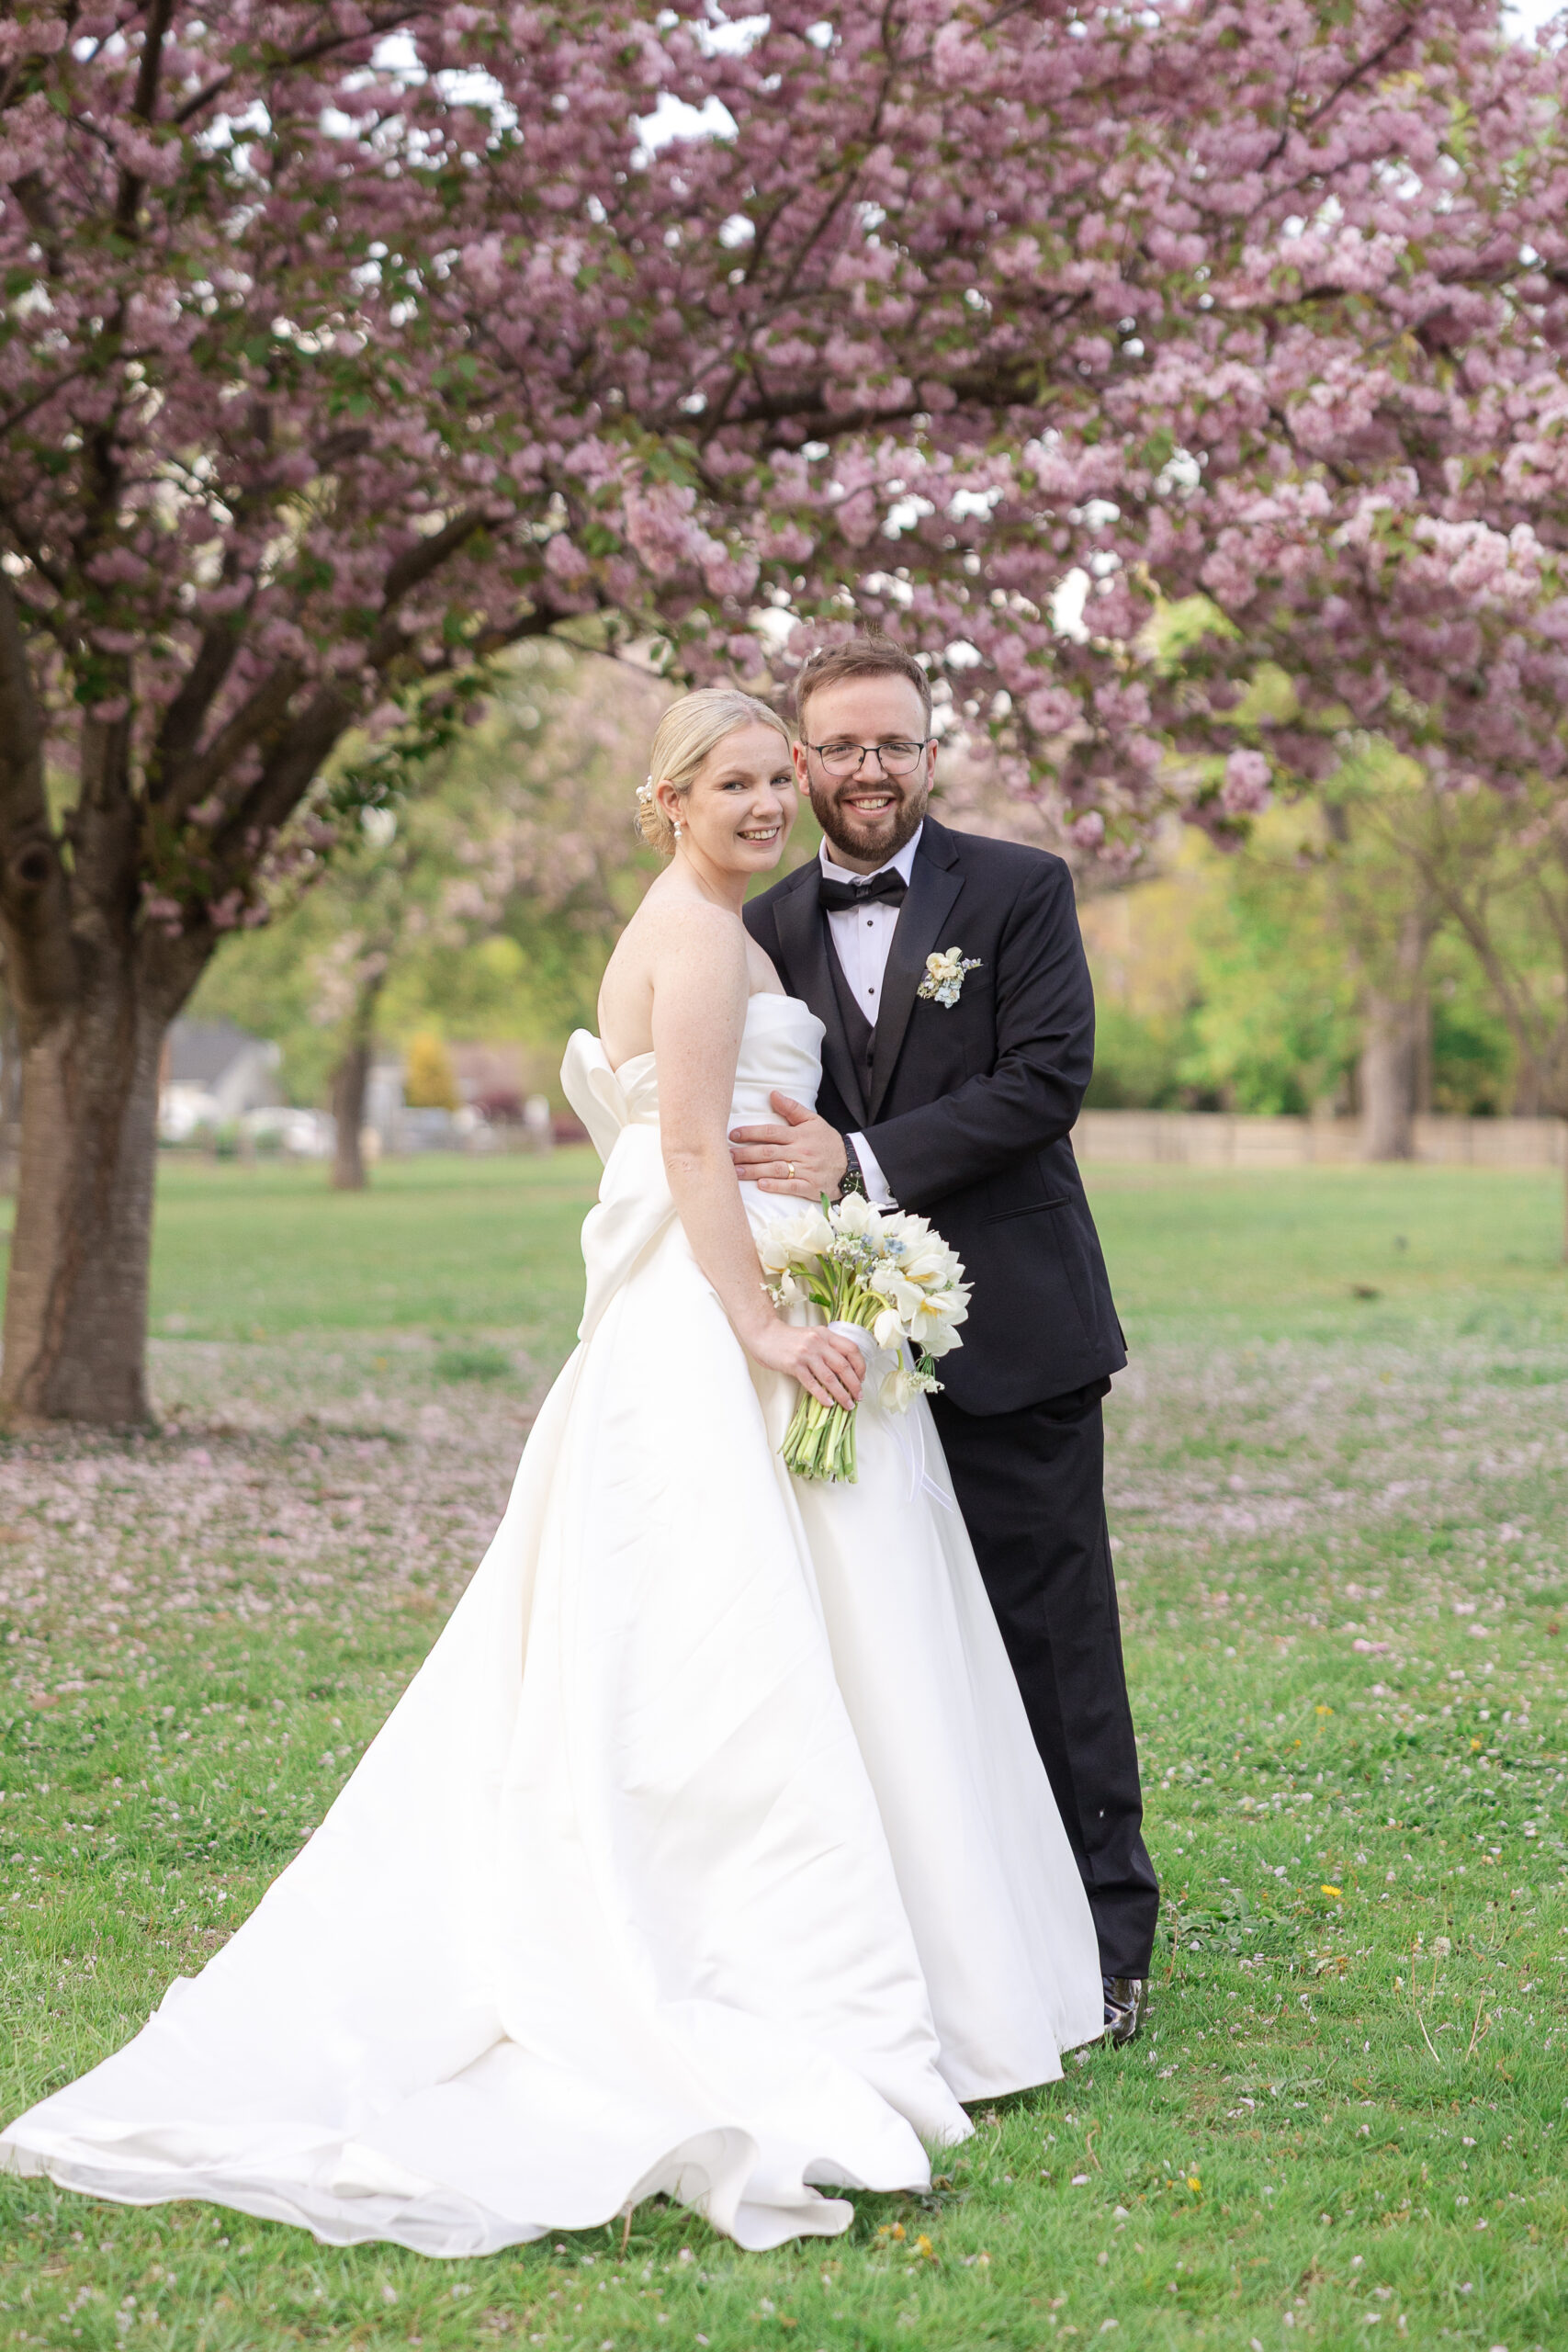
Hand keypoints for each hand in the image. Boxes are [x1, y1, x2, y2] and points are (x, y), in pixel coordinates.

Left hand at [729, 1092, 847, 1197]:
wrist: (851, 1164)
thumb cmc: (827, 1142)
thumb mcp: (813, 1121)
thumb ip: (792, 1108)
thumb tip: (772, 1094)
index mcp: (799, 1135)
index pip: (771, 1132)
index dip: (751, 1133)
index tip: (732, 1135)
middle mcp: (801, 1151)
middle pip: (769, 1152)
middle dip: (746, 1154)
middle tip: (726, 1156)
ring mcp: (806, 1170)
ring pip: (777, 1169)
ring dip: (755, 1171)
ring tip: (736, 1172)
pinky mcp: (810, 1186)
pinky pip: (792, 1186)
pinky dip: (776, 1186)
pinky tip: (762, 1185)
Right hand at [749, 1318, 864, 1411]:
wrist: (764, 1334)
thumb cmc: (789, 1338)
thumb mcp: (812, 1335)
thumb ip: (827, 1346)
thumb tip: (845, 1368)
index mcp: (826, 1334)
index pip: (851, 1349)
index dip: (860, 1365)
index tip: (861, 1378)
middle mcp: (818, 1342)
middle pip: (844, 1365)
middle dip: (855, 1384)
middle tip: (859, 1396)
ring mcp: (806, 1353)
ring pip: (830, 1377)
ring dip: (842, 1393)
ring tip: (848, 1404)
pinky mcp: (794, 1365)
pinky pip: (812, 1383)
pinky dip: (822, 1395)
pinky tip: (829, 1403)